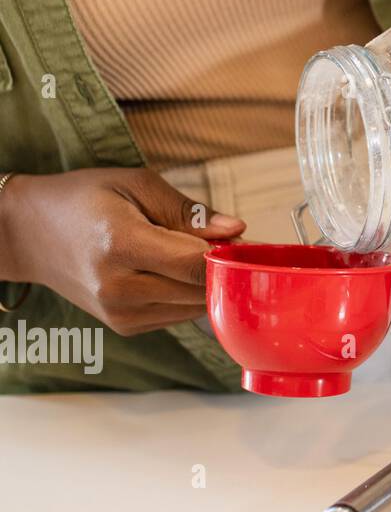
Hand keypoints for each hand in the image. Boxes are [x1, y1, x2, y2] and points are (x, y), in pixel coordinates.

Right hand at [0, 168, 244, 334]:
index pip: (195, 263)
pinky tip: (172, 271)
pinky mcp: (124, 327)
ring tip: (191, 252)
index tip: (239, 238)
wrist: (30, 233)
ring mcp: (120, 313)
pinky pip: (179, 315)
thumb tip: (236, 230)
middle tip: (225, 243)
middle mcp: (118, 288)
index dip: (226, 253)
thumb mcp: (137, 185)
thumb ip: (188, 211)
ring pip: (195, 307)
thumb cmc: (86, 199)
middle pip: (200, 289)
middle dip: (222, 268)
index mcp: (121, 246)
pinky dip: (187, 294)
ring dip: (206, 283)